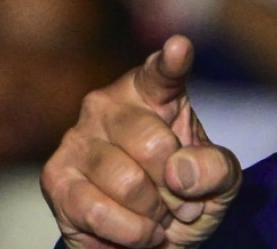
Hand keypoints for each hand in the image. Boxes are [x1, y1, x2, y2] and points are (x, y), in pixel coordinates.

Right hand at [41, 36, 241, 247]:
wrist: (153, 241)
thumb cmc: (186, 196)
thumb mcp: (221, 182)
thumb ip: (216, 168)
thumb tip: (181, 172)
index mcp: (154, 93)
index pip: (162, 73)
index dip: (172, 62)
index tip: (180, 47)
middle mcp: (109, 105)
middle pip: (154, 143)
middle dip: (176, 186)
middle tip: (181, 202)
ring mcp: (77, 139)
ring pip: (128, 181)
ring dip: (154, 213)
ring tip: (158, 216)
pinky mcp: (55, 178)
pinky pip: (98, 210)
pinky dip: (130, 232)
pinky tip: (138, 232)